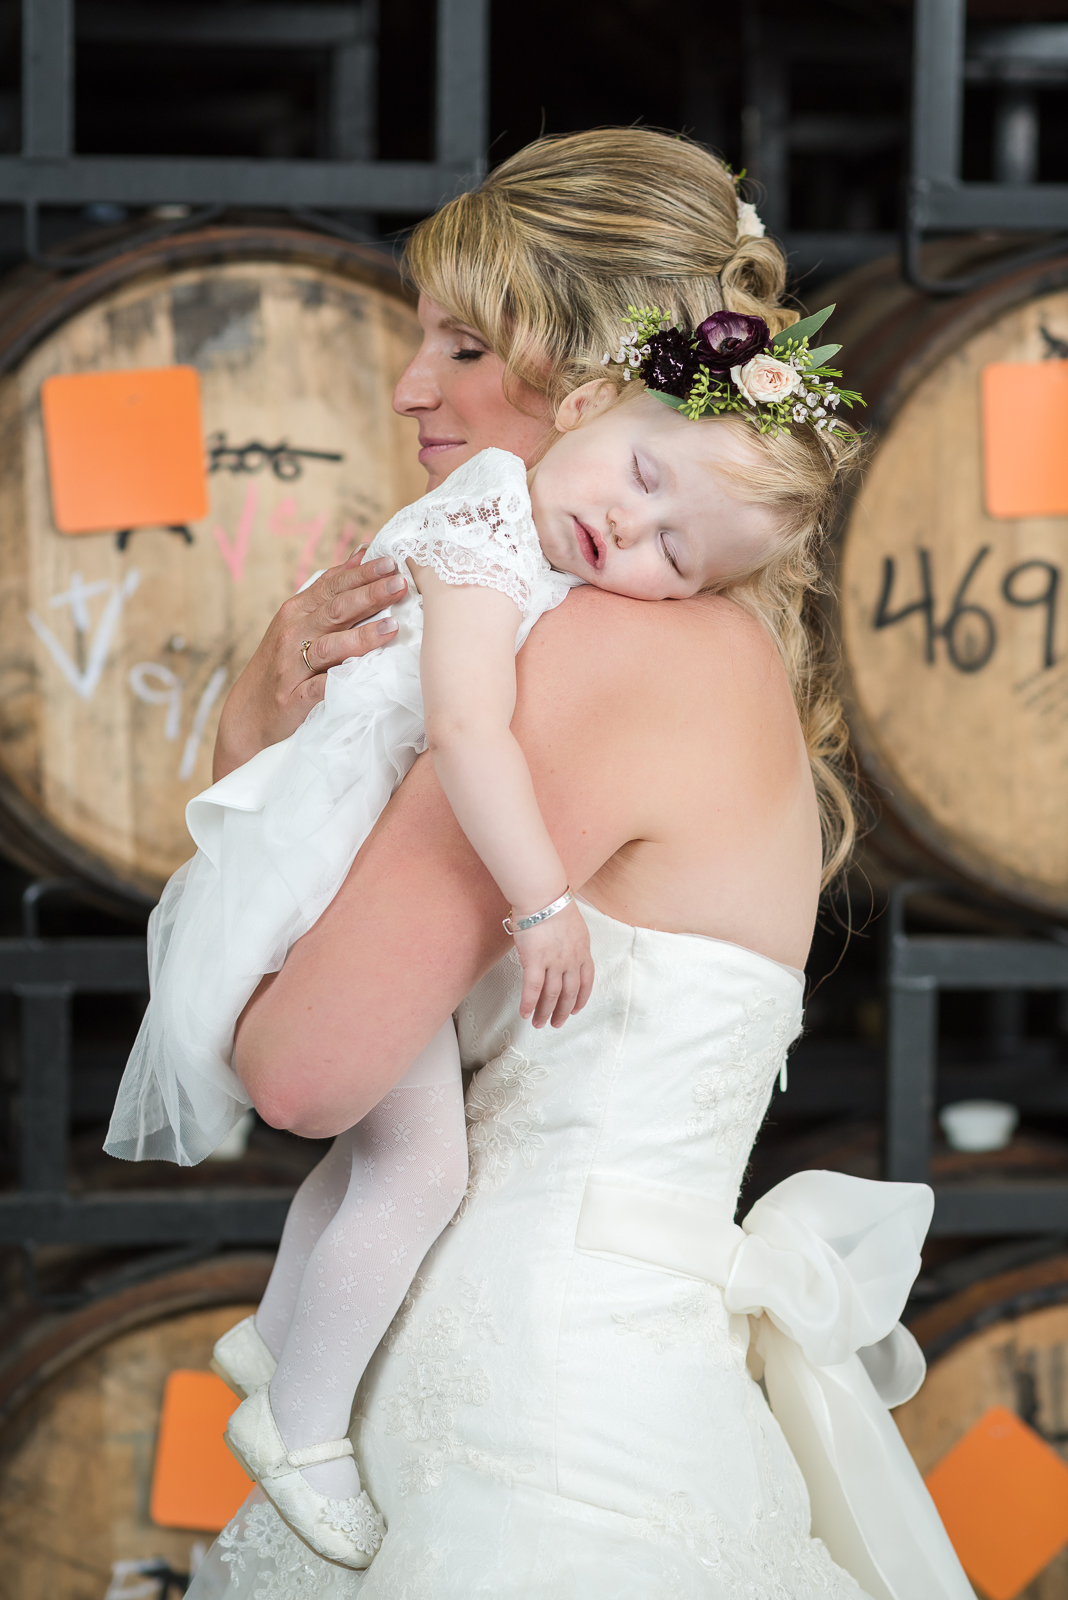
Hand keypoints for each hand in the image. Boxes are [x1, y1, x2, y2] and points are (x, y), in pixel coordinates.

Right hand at [213, 549, 408, 777]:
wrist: (248, 713)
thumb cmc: (284, 664)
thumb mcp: (300, 622)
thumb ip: (330, 591)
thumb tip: (363, 554)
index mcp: (296, 611)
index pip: (332, 586)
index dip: (362, 573)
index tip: (391, 562)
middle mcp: (292, 633)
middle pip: (335, 609)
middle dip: (369, 594)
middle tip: (400, 582)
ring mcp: (292, 666)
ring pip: (330, 646)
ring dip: (362, 635)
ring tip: (392, 625)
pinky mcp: (295, 698)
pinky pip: (322, 687)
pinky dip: (343, 679)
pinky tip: (366, 674)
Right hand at [514, 901, 594, 1028]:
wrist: (543, 897)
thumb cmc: (554, 904)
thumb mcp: (574, 926)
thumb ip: (570, 942)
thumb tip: (561, 950)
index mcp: (582, 951)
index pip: (586, 981)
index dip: (581, 998)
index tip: (576, 1009)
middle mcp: (571, 960)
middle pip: (569, 993)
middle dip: (563, 1011)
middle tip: (557, 1023)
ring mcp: (554, 963)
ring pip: (552, 995)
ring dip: (545, 1012)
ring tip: (539, 1023)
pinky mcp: (535, 961)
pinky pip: (533, 989)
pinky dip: (529, 1003)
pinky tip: (525, 1013)